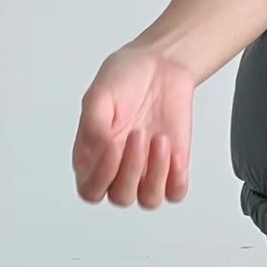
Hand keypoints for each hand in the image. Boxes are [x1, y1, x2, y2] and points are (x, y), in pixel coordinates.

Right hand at [73, 45, 194, 208]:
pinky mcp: (173, 166)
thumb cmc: (125, 79)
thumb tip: (103, 152)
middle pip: (120, 197)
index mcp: (92, 156)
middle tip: (138, 133)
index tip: (113, 145)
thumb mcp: (99, 96)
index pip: (90, 190)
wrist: (160, 66)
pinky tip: (174, 153)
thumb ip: (93, 127)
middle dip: (131, 169)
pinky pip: (175, 192)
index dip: (102, 176)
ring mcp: (146, 169)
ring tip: (158, 139)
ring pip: (148, 200)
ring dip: (155, 174)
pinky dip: (176, 179)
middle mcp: (117, 168)